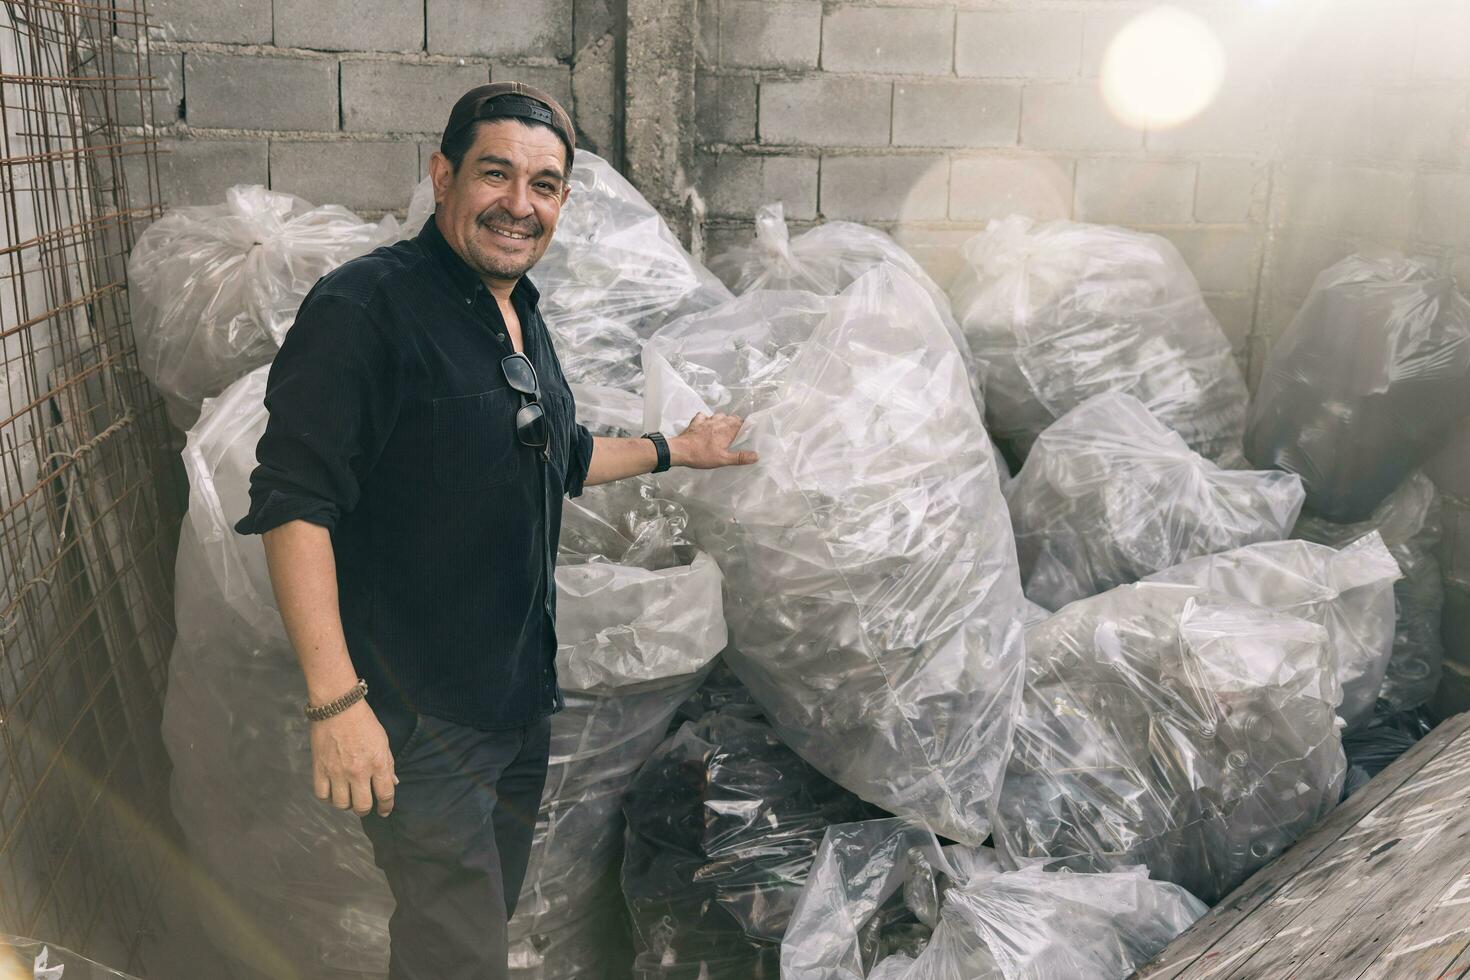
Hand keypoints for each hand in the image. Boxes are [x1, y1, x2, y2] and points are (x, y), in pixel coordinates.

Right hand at [310, 699, 397, 816]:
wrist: (338, 706)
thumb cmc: (364, 722)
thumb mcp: (383, 741)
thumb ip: (388, 764)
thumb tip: (393, 783)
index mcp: (377, 763)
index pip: (385, 795)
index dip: (387, 807)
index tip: (384, 811)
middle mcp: (358, 772)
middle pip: (362, 806)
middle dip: (365, 810)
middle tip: (365, 805)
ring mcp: (337, 772)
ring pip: (341, 804)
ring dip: (346, 804)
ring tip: (348, 796)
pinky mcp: (319, 769)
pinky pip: (322, 795)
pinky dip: (328, 797)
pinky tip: (333, 790)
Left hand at [669, 412, 758, 469]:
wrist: (680, 450)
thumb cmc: (701, 455)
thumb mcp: (723, 460)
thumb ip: (740, 457)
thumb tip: (756, 456)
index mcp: (726, 430)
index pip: (741, 422)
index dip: (745, 427)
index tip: (747, 433)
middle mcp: (718, 422)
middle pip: (731, 418)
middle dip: (735, 424)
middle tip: (736, 434)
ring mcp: (706, 420)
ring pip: (719, 415)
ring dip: (723, 420)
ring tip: (723, 429)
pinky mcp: (696, 422)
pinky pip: (704, 416)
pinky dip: (707, 419)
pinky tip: (707, 424)